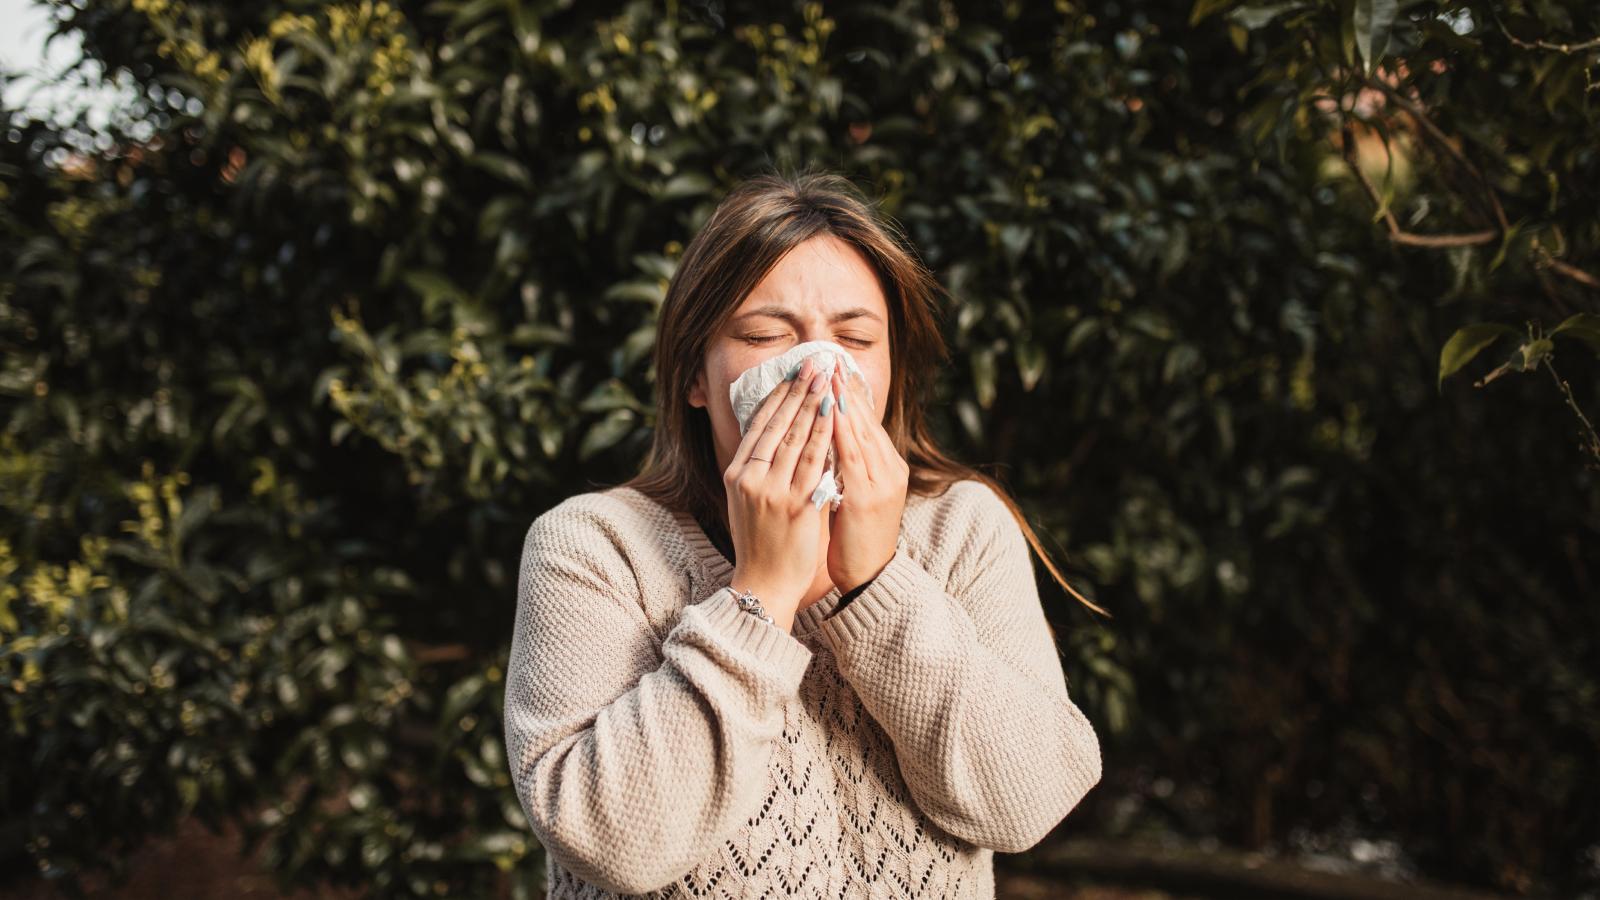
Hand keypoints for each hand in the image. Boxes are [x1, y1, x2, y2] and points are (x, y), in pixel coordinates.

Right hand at [722, 356, 837, 627]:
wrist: (764, 583)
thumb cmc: (761, 543)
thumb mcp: (748, 501)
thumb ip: (760, 470)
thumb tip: (776, 437)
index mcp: (737, 474)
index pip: (758, 425)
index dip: (778, 395)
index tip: (792, 372)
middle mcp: (751, 478)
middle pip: (777, 424)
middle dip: (798, 390)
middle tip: (815, 362)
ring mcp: (772, 490)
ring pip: (796, 437)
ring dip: (814, 403)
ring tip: (827, 378)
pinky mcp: (795, 504)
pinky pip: (814, 462)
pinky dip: (825, 435)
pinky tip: (835, 415)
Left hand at [826, 362, 908, 593]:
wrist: (869, 578)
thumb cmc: (856, 539)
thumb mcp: (853, 495)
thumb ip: (845, 467)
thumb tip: (824, 439)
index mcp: (886, 468)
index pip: (867, 422)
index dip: (850, 394)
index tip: (833, 368)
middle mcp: (889, 469)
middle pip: (866, 420)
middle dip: (846, 389)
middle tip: (828, 358)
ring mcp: (881, 482)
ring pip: (861, 432)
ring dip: (843, 401)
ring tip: (829, 374)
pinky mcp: (868, 497)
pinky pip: (853, 456)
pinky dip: (842, 431)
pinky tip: (830, 411)